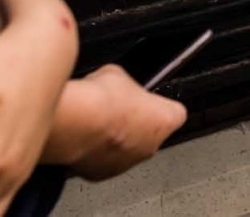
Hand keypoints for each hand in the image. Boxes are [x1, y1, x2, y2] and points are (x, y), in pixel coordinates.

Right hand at [63, 66, 186, 181]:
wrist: (75, 123)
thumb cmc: (102, 100)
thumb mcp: (119, 75)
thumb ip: (127, 85)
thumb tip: (116, 86)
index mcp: (166, 119)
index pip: (174, 113)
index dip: (159, 105)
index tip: (147, 100)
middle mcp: (151, 146)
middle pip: (150, 134)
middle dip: (136, 123)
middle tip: (118, 110)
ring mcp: (127, 163)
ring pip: (127, 150)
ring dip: (116, 139)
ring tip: (97, 123)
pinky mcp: (100, 174)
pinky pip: (103, 162)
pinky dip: (95, 152)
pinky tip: (84, 136)